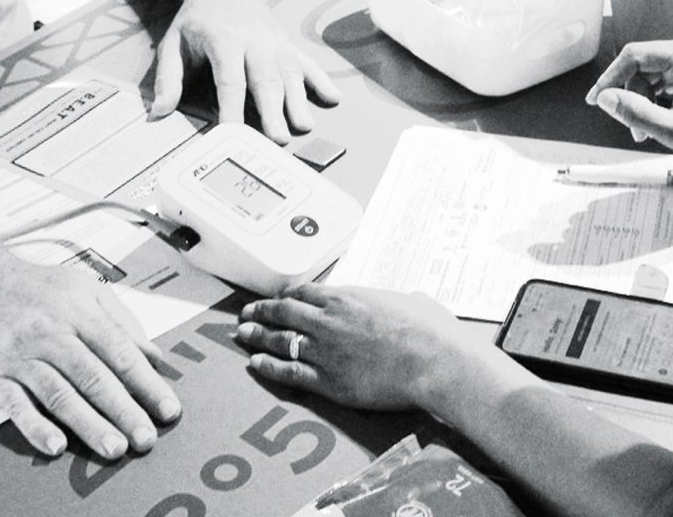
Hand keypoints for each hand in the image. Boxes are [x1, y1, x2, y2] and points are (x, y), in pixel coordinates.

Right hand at [0, 256, 180, 459]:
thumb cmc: (36, 288)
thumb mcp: (84, 290)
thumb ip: (121, 323)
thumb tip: (154, 357)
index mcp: (79, 310)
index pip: (120, 351)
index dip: (146, 383)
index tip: (168, 410)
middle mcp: (51, 331)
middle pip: (93, 376)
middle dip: (123, 410)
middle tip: (145, 439)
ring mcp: (21, 353)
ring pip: (59, 394)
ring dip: (88, 424)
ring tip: (114, 448)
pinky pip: (16, 403)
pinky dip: (35, 426)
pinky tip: (55, 445)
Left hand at [149, 0, 340, 142]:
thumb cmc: (198, 18)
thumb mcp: (174, 42)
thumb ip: (168, 78)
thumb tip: (159, 112)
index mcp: (224, 40)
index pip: (229, 79)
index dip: (232, 107)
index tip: (233, 132)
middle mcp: (254, 40)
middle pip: (265, 79)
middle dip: (273, 110)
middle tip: (277, 138)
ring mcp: (275, 42)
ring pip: (290, 73)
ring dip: (299, 100)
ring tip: (304, 126)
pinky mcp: (288, 44)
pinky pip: (307, 63)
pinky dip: (321, 80)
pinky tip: (333, 98)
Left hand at [237, 285, 500, 412]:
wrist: (430, 360)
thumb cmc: (429, 331)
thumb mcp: (416, 302)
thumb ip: (406, 300)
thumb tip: (414, 301)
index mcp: (347, 298)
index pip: (304, 292)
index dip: (285, 295)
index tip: (276, 299)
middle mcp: (328, 320)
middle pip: (283, 312)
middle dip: (261, 312)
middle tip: (246, 314)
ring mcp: (324, 351)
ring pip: (280, 340)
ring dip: (257, 336)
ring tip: (242, 335)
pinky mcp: (328, 380)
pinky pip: (289, 372)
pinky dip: (268, 367)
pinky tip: (255, 364)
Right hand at [584, 32, 672, 163]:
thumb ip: (636, 113)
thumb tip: (604, 98)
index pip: (635, 56)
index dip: (610, 78)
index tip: (595, 100)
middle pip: (637, 68)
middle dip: (631, 99)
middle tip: (635, 131)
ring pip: (642, 77)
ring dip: (639, 105)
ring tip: (646, 132)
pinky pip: (653, 82)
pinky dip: (649, 104)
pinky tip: (656, 122)